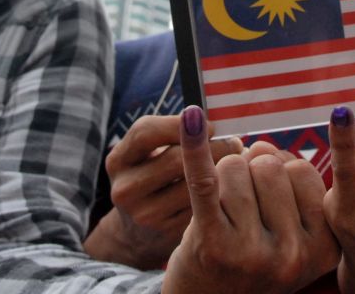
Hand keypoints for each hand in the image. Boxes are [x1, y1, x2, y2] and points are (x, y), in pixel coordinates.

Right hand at [84, 114, 240, 267]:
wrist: (138, 231)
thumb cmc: (154, 176)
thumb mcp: (148, 154)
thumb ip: (171, 134)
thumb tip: (210, 122)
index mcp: (117, 161)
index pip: (146, 132)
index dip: (180, 124)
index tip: (209, 124)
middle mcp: (125, 189)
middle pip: (175, 159)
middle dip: (212, 147)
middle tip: (235, 142)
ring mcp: (144, 214)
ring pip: (192, 184)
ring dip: (221, 170)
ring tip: (237, 161)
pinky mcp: (166, 232)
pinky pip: (201, 207)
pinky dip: (219, 193)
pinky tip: (229, 185)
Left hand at [163, 106, 338, 293]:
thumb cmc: (251, 261)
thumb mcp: (290, 234)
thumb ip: (288, 183)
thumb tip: (258, 145)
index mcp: (324, 249)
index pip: (301, 171)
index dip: (279, 175)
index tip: (268, 204)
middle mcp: (293, 255)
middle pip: (269, 166)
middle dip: (250, 174)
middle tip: (240, 212)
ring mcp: (252, 252)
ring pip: (235, 166)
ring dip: (222, 178)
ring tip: (221, 213)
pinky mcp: (211, 245)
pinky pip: (205, 181)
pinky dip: (195, 148)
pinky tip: (192, 119)